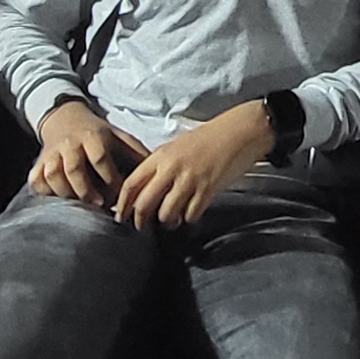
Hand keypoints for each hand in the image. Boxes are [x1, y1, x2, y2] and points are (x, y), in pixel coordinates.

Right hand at [29, 99, 138, 205]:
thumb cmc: (98, 134)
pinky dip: (44, 191)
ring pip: (53, 174)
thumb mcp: (118, 136)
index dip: (109, 177)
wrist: (64, 118)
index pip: (100, 157)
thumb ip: (136, 153)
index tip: (118, 194)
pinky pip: (36, 179)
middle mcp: (70, 144)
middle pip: (74, 168)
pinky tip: (58, 199)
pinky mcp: (38, 163)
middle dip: (86, 190)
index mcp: (93, 136)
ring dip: (66, 193)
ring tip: (79, 205)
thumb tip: (158, 171)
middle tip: (98, 206)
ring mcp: (51, 154)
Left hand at [112, 100, 272, 227]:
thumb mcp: (177, 145)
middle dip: (139, 220)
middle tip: (141, 227)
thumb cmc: (209, 137)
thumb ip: (161, 164)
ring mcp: (189, 180)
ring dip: (167, 222)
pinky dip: (188, 218)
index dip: (122, 203)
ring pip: (166, 213)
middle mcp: (171, 168)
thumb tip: (148, 185)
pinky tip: (191, 214)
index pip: (131, 183)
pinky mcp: (207, 190)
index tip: (120, 215)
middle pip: (144, 203)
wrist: (239, 131)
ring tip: (171, 221)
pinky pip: (190, 214)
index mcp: (161, 156)